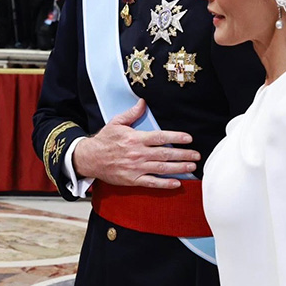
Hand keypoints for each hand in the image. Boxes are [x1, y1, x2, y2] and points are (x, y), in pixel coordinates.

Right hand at [72, 99, 197, 188]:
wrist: (89, 159)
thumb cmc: (104, 140)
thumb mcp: (116, 123)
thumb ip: (132, 113)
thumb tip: (143, 102)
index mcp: (135, 138)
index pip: (160, 137)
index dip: (176, 138)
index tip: (188, 138)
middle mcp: (137, 153)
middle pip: (165, 154)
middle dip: (183, 155)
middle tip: (197, 155)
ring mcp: (135, 168)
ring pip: (161, 169)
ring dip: (179, 168)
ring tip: (192, 167)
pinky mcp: (132, 180)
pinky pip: (151, 183)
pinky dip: (165, 184)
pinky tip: (177, 183)